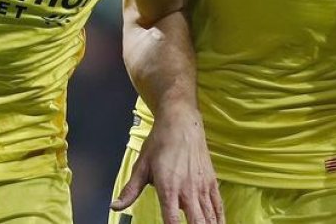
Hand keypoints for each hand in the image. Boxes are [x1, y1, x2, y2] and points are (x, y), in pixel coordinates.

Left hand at [110, 109, 223, 223]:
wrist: (181, 122)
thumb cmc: (160, 142)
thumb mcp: (141, 166)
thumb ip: (130, 190)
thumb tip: (116, 206)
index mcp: (168, 188)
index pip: (172, 221)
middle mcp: (187, 190)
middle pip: (197, 223)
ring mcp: (202, 187)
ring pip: (210, 217)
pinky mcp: (211, 182)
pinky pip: (218, 206)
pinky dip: (220, 219)